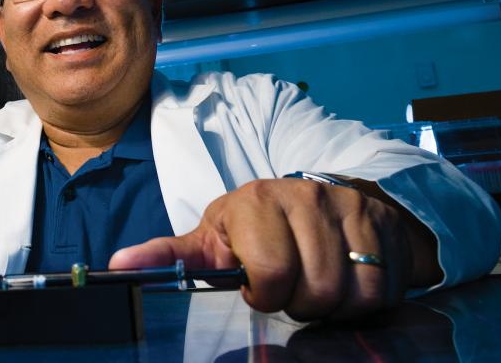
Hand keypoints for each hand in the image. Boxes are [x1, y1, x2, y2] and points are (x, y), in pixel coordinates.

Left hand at [109, 178, 439, 320]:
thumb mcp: (213, 238)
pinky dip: (367, 297)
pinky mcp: (380, 221)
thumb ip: (171, 255)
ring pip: (352, 291)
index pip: (270, 272)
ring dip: (335, 303)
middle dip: (302, 301)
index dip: (267, 293)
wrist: (322, 201)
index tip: (261, 284)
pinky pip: (383, 285)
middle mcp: (302, 197)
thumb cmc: (258, 230)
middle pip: (315, 289)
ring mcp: (346, 206)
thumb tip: (117, 263)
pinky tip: (348, 279)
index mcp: (253, 203)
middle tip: (293, 286)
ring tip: (317, 283)